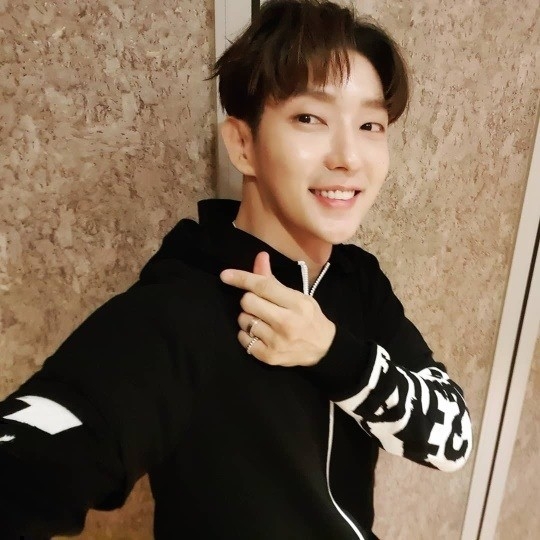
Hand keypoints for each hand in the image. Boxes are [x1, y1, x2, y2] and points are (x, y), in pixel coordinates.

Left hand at [220, 252, 335, 366]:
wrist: (324, 349)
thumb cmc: (309, 318)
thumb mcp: (297, 296)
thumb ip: (274, 280)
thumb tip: (260, 257)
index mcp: (296, 304)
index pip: (263, 286)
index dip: (242, 278)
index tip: (225, 275)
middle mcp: (286, 323)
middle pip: (248, 302)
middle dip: (249, 300)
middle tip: (260, 304)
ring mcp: (277, 342)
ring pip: (244, 320)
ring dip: (248, 317)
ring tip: (262, 320)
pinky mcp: (269, 357)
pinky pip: (243, 339)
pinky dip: (247, 334)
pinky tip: (260, 334)